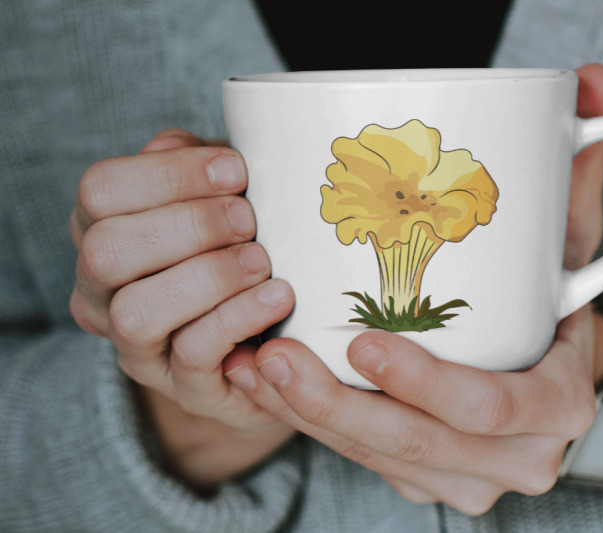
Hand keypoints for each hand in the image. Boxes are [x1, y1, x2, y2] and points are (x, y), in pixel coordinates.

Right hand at [69, 130, 295, 487]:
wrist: (273, 338)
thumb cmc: (242, 250)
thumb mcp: (221, 198)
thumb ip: (204, 170)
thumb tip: (212, 157)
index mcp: (104, 230)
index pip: (101, 190)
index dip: (169, 174)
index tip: (236, 170)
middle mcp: (102, 292)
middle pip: (107, 251)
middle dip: (189, 226)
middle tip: (248, 218)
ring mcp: (137, 346)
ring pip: (137, 312)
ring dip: (209, 277)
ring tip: (263, 260)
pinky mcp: (182, 388)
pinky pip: (194, 354)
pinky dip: (240, 316)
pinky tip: (278, 295)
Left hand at [223, 65, 602, 512]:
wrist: (553, 376)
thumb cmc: (558, 307)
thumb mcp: (570, 244)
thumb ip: (575, 172)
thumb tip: (591, 81)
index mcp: (557, 404)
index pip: (489, 405)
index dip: (424, 381)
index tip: (363, 340)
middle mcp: (516, 457)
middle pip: (415, 442)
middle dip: (336, 405)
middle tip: (276, 351)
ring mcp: (467, 479)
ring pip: (376, 457)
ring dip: (307, 416)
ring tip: (254, 365)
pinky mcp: (426, 479)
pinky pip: (361, 460)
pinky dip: (310, 426)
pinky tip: (264, 387)